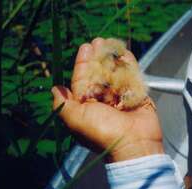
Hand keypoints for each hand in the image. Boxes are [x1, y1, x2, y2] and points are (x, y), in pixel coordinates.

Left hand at [51, 38, 163, 161]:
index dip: (83, 63)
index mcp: (87, 105)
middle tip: (97, 41)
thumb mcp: (75, 119)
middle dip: (97, 56)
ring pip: (114, 72)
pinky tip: (125, 53)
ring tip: (110, 42)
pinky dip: (129, 64)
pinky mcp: (136, 95)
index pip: (83, 79)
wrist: (134, 144)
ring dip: (112, 57)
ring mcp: (120, 97)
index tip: (85, 47)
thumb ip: (62, 104)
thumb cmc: (103, 132)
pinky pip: (132, 76)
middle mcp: (102, 100)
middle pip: (99, 73)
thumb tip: (54, 89)